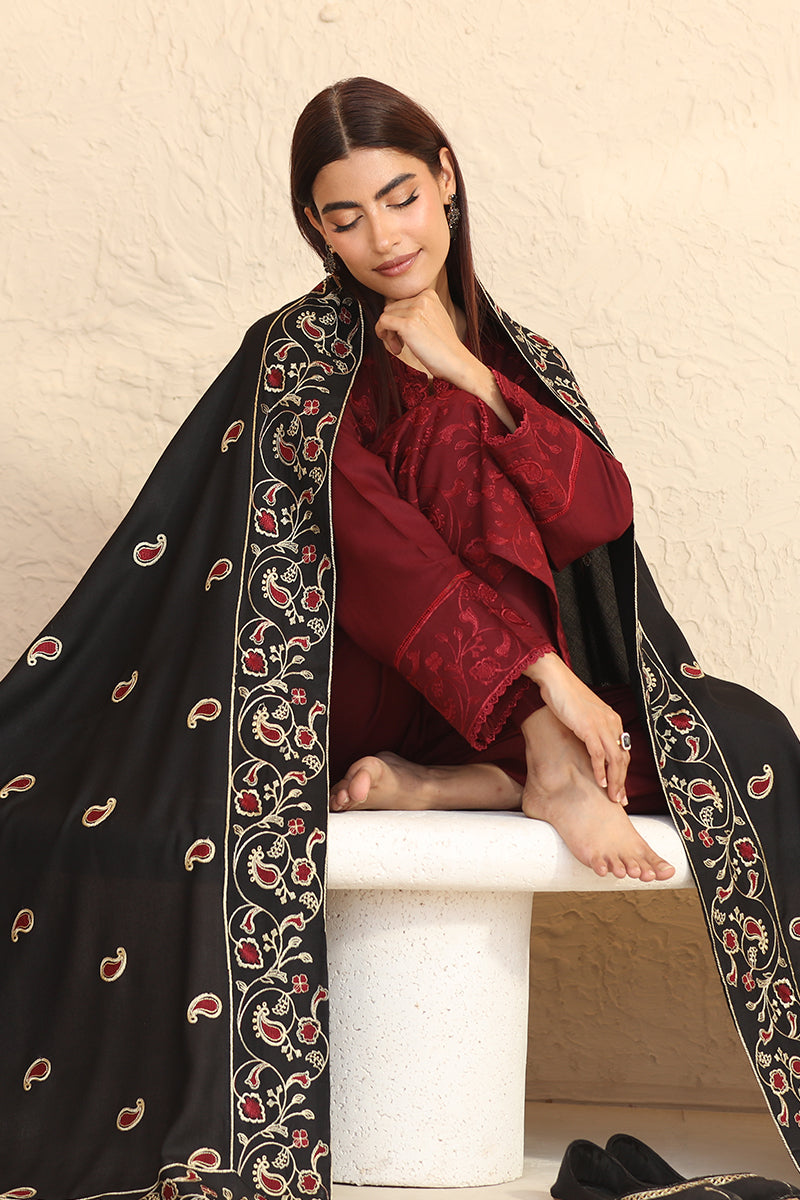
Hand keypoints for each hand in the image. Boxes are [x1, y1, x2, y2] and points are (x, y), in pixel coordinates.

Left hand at [375, 290, 515, 428]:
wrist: (456, 361)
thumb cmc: (444, 346)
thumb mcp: (433, 319)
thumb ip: (416, 311)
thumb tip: (390, 312)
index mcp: (429, 294)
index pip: (400, 301)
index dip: (399, 318)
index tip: (404, 334)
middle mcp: (422, 298)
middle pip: (391, 308)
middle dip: (393, 327)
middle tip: (401, 344)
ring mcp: (415, 310)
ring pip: (385, 316)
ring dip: (389, 334)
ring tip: (400, 348)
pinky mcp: (408, 324)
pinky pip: (382, 322)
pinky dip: (382, 334)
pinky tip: (396, 348)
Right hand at [523, 653, 629, 802]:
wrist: (554, 679)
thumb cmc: (564, 696)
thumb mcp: (582, 715)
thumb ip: (589, 728)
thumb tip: (588, 745)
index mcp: (612, 720)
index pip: (623, 751)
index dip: (623, 772)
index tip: (621, 789)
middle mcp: (611, 723)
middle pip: (623, 758)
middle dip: (623, 782)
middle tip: (620, 800)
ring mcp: (601, 725)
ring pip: (615, 759)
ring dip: (615, 781)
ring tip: (612, 797)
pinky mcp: (588, 727)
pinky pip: (599, 754)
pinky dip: (601, 770)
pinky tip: (600, 782)